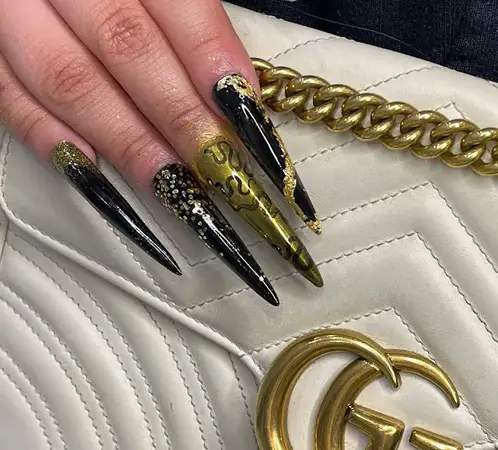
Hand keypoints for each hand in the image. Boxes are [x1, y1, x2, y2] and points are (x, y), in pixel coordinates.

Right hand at [0, 0, 322, 304]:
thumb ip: (196, 21)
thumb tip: (241, 99)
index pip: (180, 7)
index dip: (220, 70)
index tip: (256, 132)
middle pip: (127, 48)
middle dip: (182, 119)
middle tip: (224, 175)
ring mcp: (9, 9)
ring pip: (67, 80)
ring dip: (129, 143)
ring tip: (178, 191)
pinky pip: (8, 96)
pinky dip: (52, 139)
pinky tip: (97, 173)